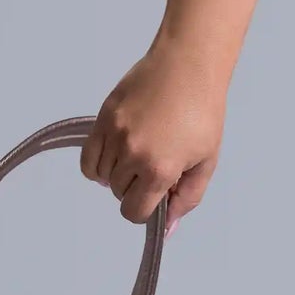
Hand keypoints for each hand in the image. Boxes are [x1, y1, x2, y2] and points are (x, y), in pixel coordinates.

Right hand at [81, 49, 225, 230]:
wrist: (188, 66)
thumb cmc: (202, 112)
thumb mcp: (206, 162)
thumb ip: (187, 198)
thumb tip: (167, 228)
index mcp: (160, 169)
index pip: (134, 212)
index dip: (145, 210)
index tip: (155, 198)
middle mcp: (133, 154)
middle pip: (119, 194)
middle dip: (136, 189)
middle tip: (153, 168)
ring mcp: (115, 135)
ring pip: (102, 177)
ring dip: (118, 175)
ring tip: (138, 157)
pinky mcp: (103, 118)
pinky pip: (88, 158)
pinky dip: (98, 165)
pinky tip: (115, 157)